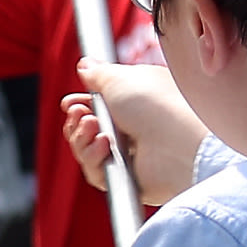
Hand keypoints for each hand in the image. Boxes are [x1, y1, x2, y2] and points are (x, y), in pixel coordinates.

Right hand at [69, 62, 204, 204]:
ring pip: (89, 152)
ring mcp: (134, 155)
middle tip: (80, 114)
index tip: (70, 103)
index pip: (103, 105)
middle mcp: (138, 128)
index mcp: (140, 101)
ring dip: (82, 138)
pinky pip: (97, 173)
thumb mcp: (120, 78)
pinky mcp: (130, 179)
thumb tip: (85, 67)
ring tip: (95, 127)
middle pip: (90, 130)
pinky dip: (94, 157)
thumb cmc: (156, 104)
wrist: (177, 141)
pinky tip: (105, 145)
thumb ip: (98, 73)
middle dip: (77, 122)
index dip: (82, 104)